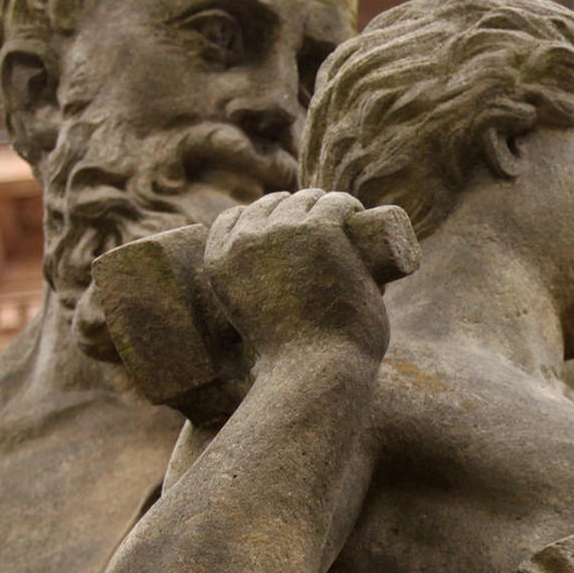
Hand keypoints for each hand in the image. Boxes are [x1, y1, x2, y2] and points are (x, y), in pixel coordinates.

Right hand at [201, 189, 417, 364]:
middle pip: (273, 205)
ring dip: (324, 205)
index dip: (260, 218)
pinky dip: (346, 204)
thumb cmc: (290, 363)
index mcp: (218, 263)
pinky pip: (335, 202)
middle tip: (322, 235)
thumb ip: (252, 309)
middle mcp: (245, 242)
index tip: (283, 230)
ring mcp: (283, 233)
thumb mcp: (252, 326)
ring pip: (306, 200)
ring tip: (343, 225)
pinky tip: (355, 215)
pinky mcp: (321, 231)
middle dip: (296, 212)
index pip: (234, 218)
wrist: (315, 372)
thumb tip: (267, 320)